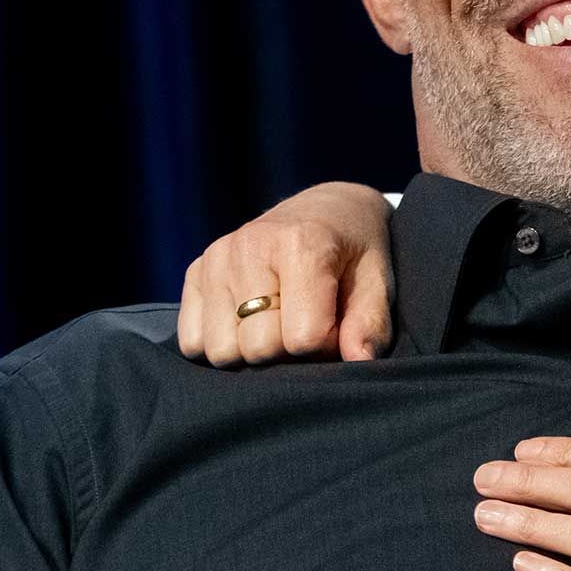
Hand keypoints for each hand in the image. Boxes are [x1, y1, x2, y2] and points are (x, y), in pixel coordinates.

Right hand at [178, 183, 395, 362]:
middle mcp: (249, 246)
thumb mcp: (378, 281)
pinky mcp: (195, 271)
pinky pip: (192, 342)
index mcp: (301, 244)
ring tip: (277, 320)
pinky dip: (221, 342)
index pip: (302, 339)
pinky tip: (247, 321)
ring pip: (221, 352)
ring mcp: (217, 258)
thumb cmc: (356, 252)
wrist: (327, 209)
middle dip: (286, 352)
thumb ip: (370, 323)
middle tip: (304, 322)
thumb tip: (358, 361)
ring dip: (250, 350)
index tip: (336, 324)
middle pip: (257, 349)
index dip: (326, 345)